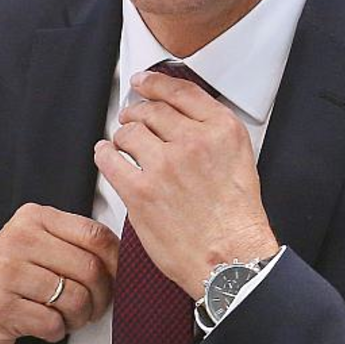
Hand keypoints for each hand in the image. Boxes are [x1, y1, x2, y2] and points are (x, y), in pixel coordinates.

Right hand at [0, 203, 117, 343]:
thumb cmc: (9, 276)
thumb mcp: (37, 244)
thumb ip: (73, 242)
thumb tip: (123, 257)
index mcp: (35, 217)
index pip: (95, 234)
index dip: (116, 262)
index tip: (117, 278)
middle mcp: (19, 238)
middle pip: (89, 268)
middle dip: (101, 296)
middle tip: (95, 307)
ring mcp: (7, 271)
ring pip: (75, 298)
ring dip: (80, 317)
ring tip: (69, 317)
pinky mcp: (0, 305)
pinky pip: (53, 323)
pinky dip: (58, 331)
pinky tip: (48, 326)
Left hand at [94, 70, 277, 298]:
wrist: (230, 260)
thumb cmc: (236, 220)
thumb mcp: (239, 161)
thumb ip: (212, 134)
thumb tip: (179, 119)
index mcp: (222, 131)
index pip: (181, 92)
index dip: (156, 84)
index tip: (144, 82)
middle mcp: (194, 142)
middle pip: (152, 110)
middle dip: (137, 112)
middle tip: (132, 117)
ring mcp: (165, 165)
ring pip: (130, 132)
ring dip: (123, 135)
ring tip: (122, 142)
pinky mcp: (141, 191)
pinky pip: (110, 159)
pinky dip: (104, 154)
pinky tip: (106, 154)